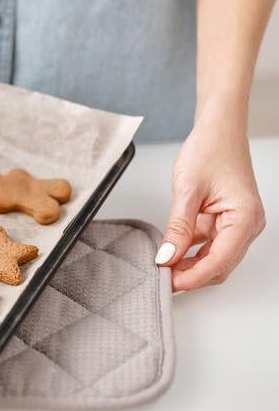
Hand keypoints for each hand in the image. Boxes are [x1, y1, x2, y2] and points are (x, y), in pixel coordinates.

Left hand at [156, 107, 265, 290]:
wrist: (218, 127)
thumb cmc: (210, 149)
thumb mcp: (187, 191)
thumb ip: (178, 228)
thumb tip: (167, 258)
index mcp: (245, 218)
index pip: (219, 262)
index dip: (192, 277)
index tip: (168, 283)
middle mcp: (248, 225)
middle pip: (220, 266)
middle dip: (191, 275)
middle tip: (161, 278)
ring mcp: (239, 224)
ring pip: (215, 259)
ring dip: (191, 266)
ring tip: (164, 266)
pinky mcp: (227, 221)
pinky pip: (210, 246)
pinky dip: (192, 252)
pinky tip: (173, 252)